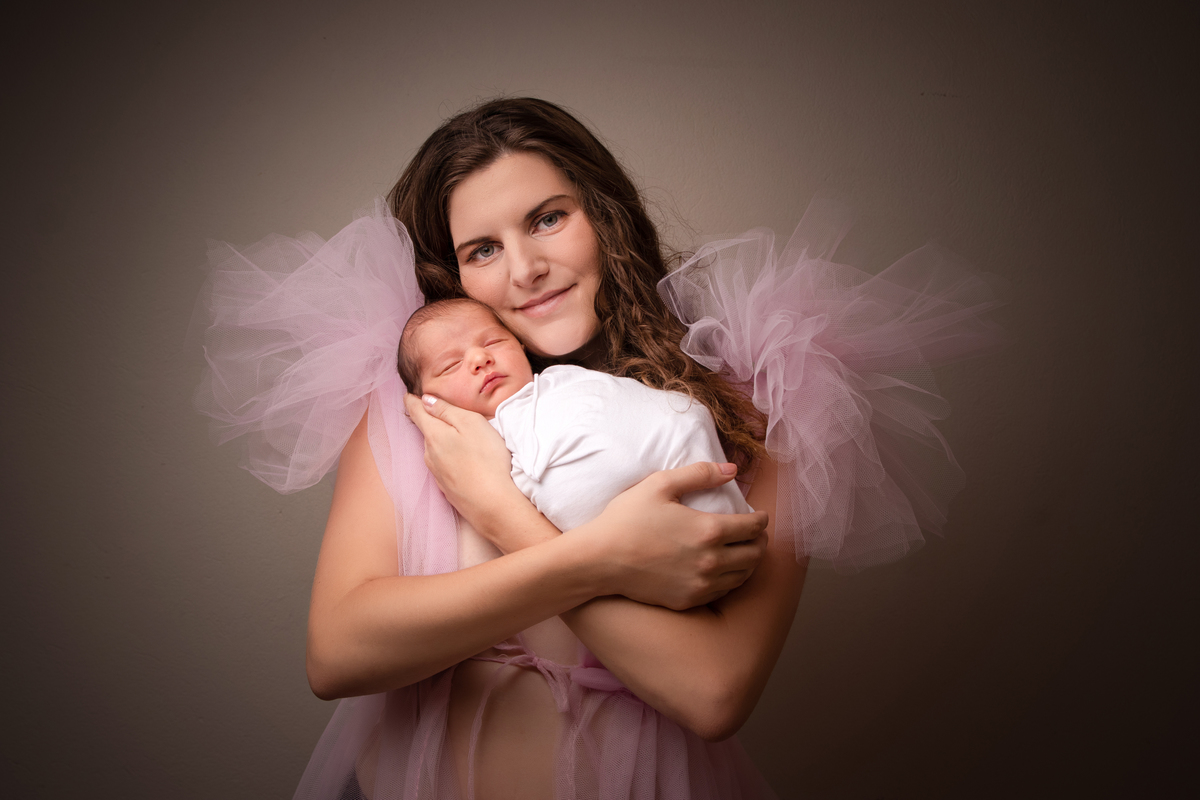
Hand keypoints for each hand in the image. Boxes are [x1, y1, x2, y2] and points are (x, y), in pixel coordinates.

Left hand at [403, 393, 521, 530]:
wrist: (493, 504)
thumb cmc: (486, 459)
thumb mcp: (470, 423)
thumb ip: (446, 410)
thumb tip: (425, 400)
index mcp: (433, 435)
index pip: (415, 412)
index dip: (411, 400)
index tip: (409, 394)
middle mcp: (429, 455)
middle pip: (426, 432)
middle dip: (432, 422)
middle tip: (444, 413)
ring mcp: (436, 474)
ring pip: (435, 450)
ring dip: (444, 442)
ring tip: (461, 439)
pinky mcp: (447, 488)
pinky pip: (445, 467)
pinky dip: (452, 460)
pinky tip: (466, 463)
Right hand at [579, 462, 768, 609]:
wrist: (599, 561)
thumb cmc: (627, 519)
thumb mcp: (660, 485)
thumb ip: (699, 473)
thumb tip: (731, 469)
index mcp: (709, 530)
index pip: (754, 528)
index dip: (762, 520)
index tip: (760, 516)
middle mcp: (711, 562)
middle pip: (755, 554)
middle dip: (760, 541)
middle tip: (756, 534)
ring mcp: (701, 585)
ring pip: (742, 576)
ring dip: (749, 562)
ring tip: (743, 552)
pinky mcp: (688, 600)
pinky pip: (722, 592)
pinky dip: (730, 580)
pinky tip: (722, 570)